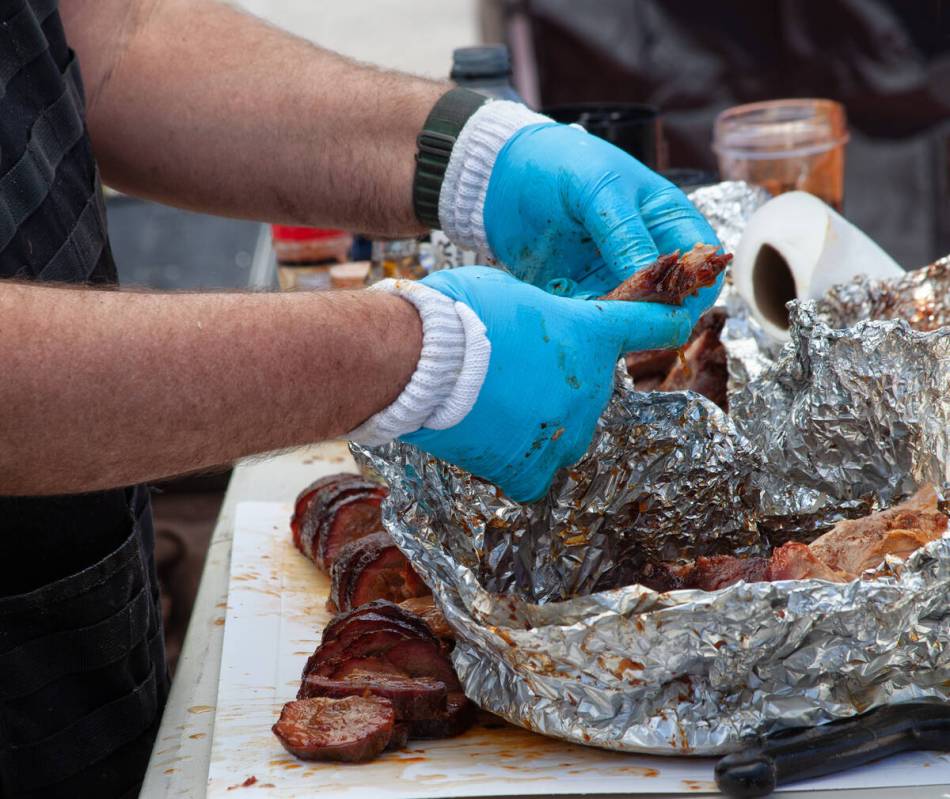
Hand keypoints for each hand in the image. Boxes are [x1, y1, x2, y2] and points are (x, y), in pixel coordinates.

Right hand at [400, 267, 691, 502]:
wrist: (417, 360)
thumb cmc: (458, 312)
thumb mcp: (508, 291)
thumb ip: (539, 314)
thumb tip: (533, 327)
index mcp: (589, 335)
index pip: (650, 327)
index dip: (665, 324)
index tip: (676, 325)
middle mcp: (589, 386)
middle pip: (590, 390)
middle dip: (558, 383)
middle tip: (509, 374)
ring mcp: (562, 431)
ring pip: (567, 436)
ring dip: (541, 425)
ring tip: (493, 410)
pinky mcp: (528, 467)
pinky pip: (537, 477)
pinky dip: (519, 467)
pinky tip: (494, 450)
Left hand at [484, 122, 722, 320]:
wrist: (503, 172)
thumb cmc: (563, 163)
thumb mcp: (600, 189)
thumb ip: (625, 233)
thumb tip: (651, 279)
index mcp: (667, 221)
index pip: (701, 267)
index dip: (694, 293)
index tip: (669, 311)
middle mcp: (646, 254)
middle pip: (669, 302)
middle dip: (652, 317)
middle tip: (623, 322)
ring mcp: (613, 277)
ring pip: (631, 317)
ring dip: (616, 325)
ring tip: (591, 320)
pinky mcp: (580, 294)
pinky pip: (593, 319)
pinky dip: (585, 324)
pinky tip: (568, 317)